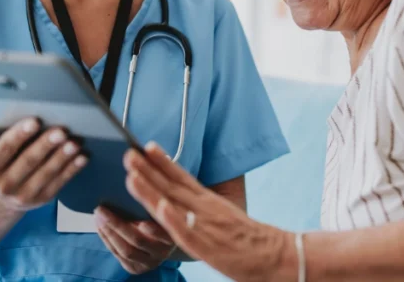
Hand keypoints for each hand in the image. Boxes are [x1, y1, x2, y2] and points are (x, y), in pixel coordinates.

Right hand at [0, 103, 87, 211]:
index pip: (4, 149)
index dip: (19, 135)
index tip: (35, 120)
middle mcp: (4, 185)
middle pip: (28, 162)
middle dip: (45, 145)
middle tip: (62, 130)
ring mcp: (23, 196)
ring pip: (46, 174)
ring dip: (62, 158)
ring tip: (75, 142)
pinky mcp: (41, 201)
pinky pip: (59, 184)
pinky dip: (72, 170)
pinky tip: (82, 157)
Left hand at [94, 206, 176, 273]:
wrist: (164, 238)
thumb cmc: (160, 215)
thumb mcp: (162, 209)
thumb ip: (152, 203)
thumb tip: (133, 186)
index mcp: (174, 235)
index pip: (164, 234)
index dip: (153, 231)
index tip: (141, 222)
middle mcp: (163, 252)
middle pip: (138, 240)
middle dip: (116, 225)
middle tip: (101, 209)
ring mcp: (149, 262)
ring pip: (126, 250)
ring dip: (108, 232)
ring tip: (98, 216)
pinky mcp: (136, 268)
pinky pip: (118, 255)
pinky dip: (107, 239)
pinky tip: (101, 226)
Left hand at [124, 142, 290, 281]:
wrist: (275, 256)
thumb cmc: (248, 240)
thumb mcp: (223, 216)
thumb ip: (202, 209)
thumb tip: (178, 202)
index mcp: (208, 202)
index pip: (182, 177)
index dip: (163, 162)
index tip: (147, 146)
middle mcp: (205, 208)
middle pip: (171, 186)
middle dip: (147, 170)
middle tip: (127, 153)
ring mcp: (205, 225)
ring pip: (173, 205)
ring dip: (151, 189)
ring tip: (132, 175)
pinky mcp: (207, 245)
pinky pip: (187, 231)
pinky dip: (173, 219)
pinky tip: (160, 207)